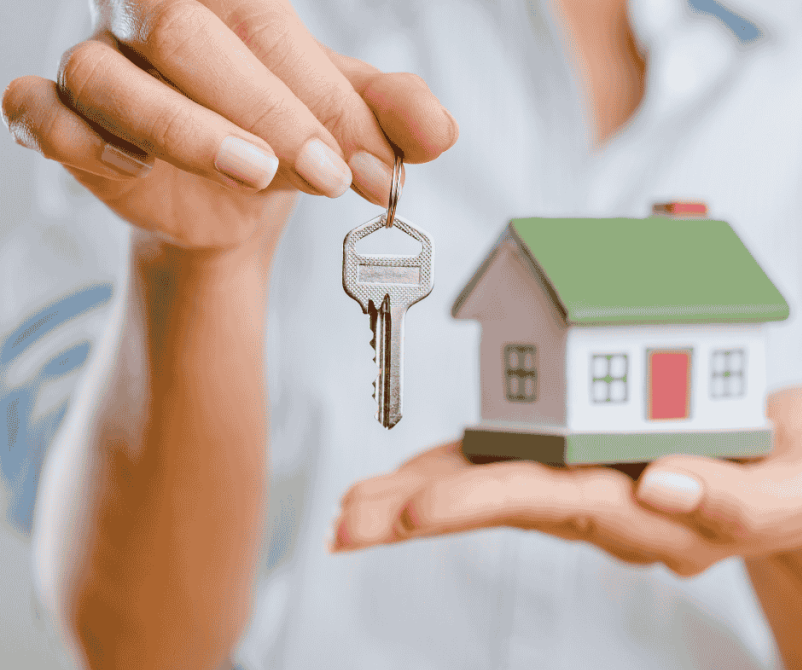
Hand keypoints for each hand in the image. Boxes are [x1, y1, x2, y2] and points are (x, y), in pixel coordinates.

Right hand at [2, 0, 457, 250]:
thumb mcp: (343, 124)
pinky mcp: (55, 112)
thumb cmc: (281, 136)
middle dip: (268, 112)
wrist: (231, 198)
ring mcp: (96, 62)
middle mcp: (153, 16)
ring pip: (113, 78)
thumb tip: (441, 131)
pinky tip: (133, 168)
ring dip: (188, 131)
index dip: (324, 102)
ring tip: (255, 173)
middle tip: (330, 176)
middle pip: (188, 37)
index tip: (374, 168)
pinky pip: (39, 111)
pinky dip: (80, 140)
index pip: (269, 28)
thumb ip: (393, 118)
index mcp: (227, 1)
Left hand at [328, 387, 801, 575]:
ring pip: (503, 492)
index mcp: (664, 509)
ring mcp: (603, 488)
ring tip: (349, 513)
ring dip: (424, 498)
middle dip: (426, 512)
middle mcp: (620, 506)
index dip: (490, 501)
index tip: (420, 513)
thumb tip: (665, 482)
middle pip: (512, 505)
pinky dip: (462, 470)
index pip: (567, 504)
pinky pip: (522, 466)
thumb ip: (747, 501)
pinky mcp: (596, 462)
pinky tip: (411, 478)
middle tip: (348, 524)